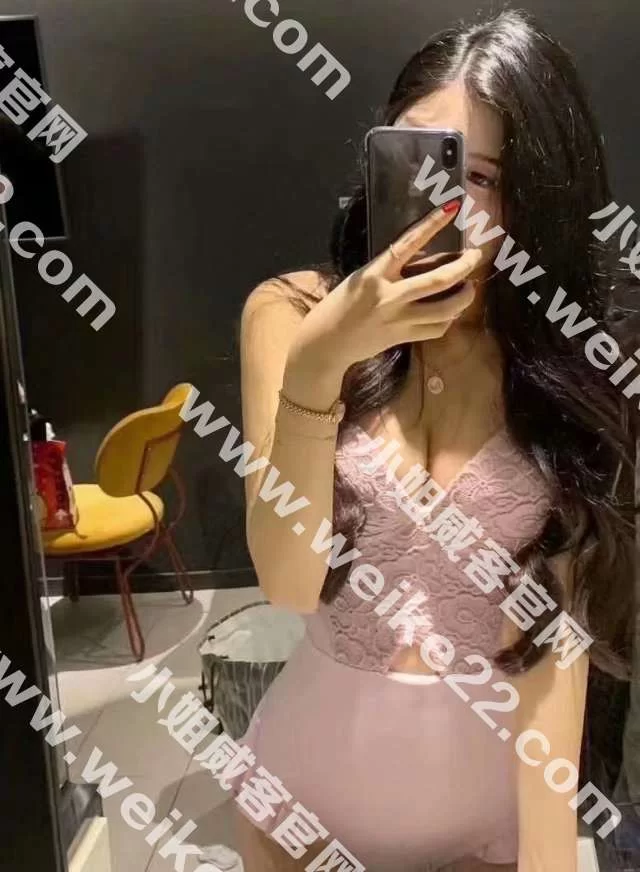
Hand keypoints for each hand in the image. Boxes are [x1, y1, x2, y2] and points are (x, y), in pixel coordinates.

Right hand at [287, 203, 482, 376]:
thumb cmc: (338, 307)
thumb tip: (421, 260)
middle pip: (438, 281)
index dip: (431, 225)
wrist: (325, 344)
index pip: (407, 243)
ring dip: (464, 297)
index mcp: (373, 275)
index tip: (452, 208)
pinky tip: (450, 313)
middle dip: (463, 267)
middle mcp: (388, 296)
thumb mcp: (360, 280)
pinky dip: (448, 319)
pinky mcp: (402, 338)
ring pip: (444, 309)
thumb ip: (388, 271)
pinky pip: (435, 329)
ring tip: (469, 288)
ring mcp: (398, 319)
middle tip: (475, 256)